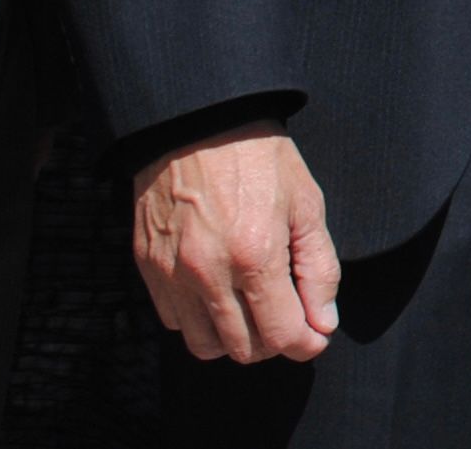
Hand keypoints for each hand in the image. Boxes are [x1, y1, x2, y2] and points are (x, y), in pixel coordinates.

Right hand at [132, 123, 338, 363]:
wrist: (198, 122)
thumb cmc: (260, 158)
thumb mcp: (307, 204)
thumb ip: (320, 269)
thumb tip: (323, 323)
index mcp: (255, 255)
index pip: (280, 334)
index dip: (305, 344)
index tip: (315, 336)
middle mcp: (207, 272)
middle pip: (242, 349)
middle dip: (273, 341)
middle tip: (287, 316)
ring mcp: (171, 273)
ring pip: (203, 345)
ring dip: (233, 337)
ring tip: (252, 307)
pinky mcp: (147, 268)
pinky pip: (174, 320)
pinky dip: (199, 319)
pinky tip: (219, 292)